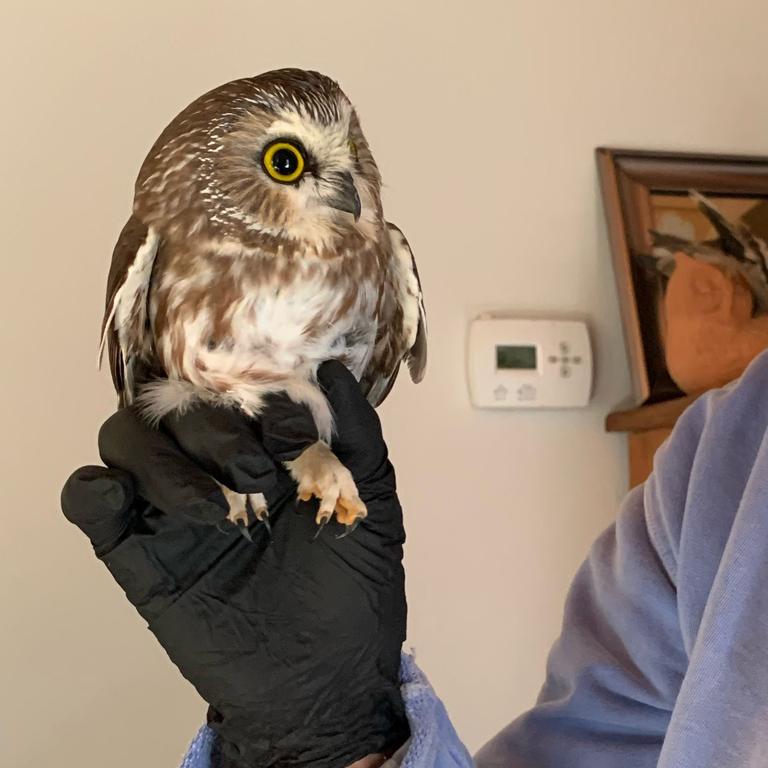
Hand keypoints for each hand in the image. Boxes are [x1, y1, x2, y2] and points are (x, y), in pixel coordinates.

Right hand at [61, 362, 408, 767]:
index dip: (254, 397)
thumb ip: (356, 431)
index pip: (232, 387)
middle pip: (176, 408)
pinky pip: (90, 502)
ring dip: (163, 461)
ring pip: (127, 440)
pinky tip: (127, 506)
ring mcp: (172, 509)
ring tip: (215, 509)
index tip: (292, 436)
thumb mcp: (372, 499)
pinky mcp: (138, 555)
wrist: (322, 679)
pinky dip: (93, 490)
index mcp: (265, 447)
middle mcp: (213, 467)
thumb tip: (334, 368)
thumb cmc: (356, 587)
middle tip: (259, 476)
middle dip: (215, 432)